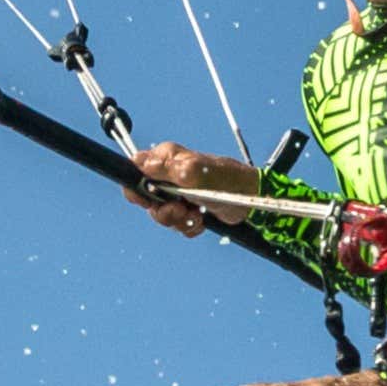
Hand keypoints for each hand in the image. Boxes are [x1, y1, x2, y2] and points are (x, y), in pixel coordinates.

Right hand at [130, 142, 264, 236]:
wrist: (252, 200)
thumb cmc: (228, 180)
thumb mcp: (195, 173)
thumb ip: (167, 168)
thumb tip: (139, 160)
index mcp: (167, 159)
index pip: (134, 172)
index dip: (138, 191)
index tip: (152, 200)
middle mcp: (169, 175)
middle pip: (147, 200)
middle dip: (164, 211)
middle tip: (181, 209)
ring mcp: (179, 193)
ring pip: (162, 215)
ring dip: (179, 221)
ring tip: (196, 215)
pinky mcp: (189, 208)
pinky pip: (178, 224)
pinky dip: (190, 226)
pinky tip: (202, 220)